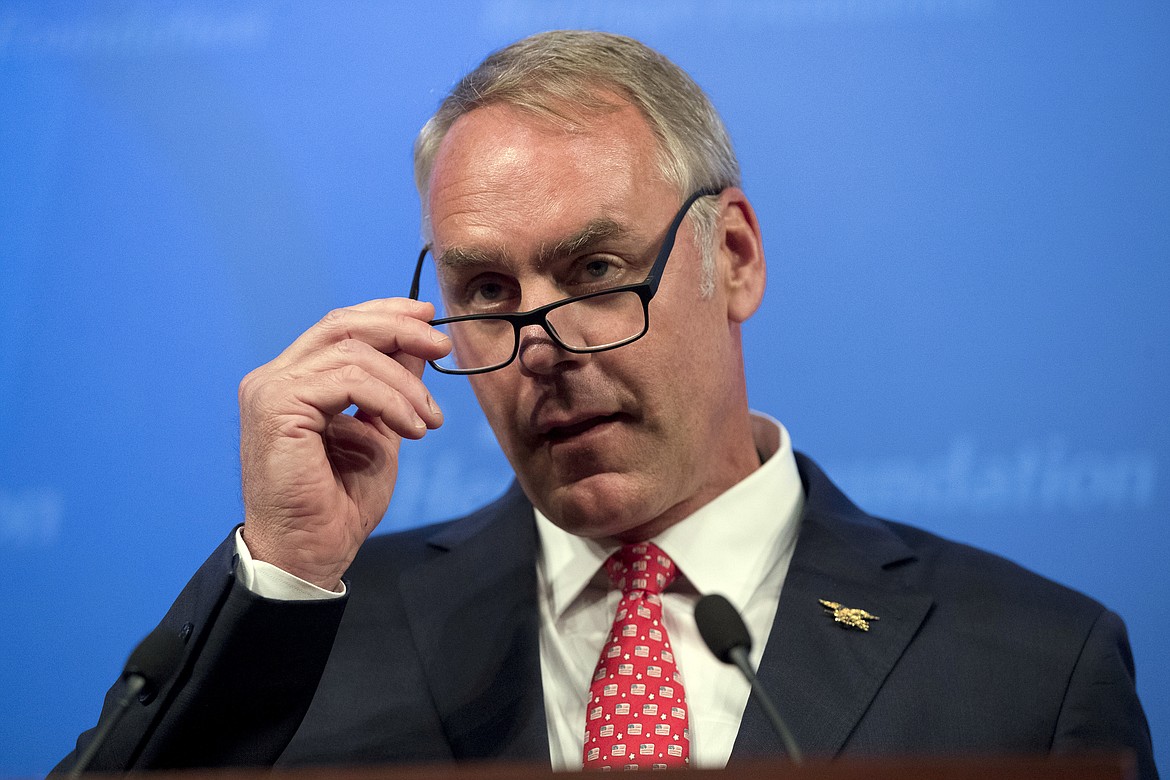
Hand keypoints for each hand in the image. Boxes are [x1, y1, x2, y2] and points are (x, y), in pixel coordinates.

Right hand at [237, 298, 449, 589]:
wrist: (310, 553)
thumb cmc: (337, 504)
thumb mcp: (379, 432)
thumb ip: (391, 387)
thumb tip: (418, 347)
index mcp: (293, 381)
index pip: (339, 327)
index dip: (386, 315)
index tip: (429, 320)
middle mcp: (274, 378)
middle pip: (341, 326)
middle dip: (400, 329)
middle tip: (443, 348)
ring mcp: (270, 390)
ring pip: (352, 353)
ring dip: (404, 384)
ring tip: (430, 420)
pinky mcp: (277, 407)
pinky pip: (347, 381)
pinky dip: (389, 400)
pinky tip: (412, 429)